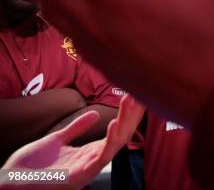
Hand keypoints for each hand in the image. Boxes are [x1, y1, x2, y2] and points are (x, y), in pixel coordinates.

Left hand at [0, 95, 143, 189]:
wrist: (10, 182)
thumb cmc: (31, 166)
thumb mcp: (57, 140)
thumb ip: (77, 128)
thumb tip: (95, 114)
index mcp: (89, 153)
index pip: (115, 132)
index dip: (126, 115)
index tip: (133, 96)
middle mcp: (92, 162)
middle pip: (120, 136)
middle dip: (131, 115)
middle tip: (138, 95)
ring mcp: (86, 170)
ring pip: (115, 145)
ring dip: (125, 123)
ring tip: (131, 104)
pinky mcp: (78, 177)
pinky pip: (99, 159)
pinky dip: (109, 142)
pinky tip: (114, 125)